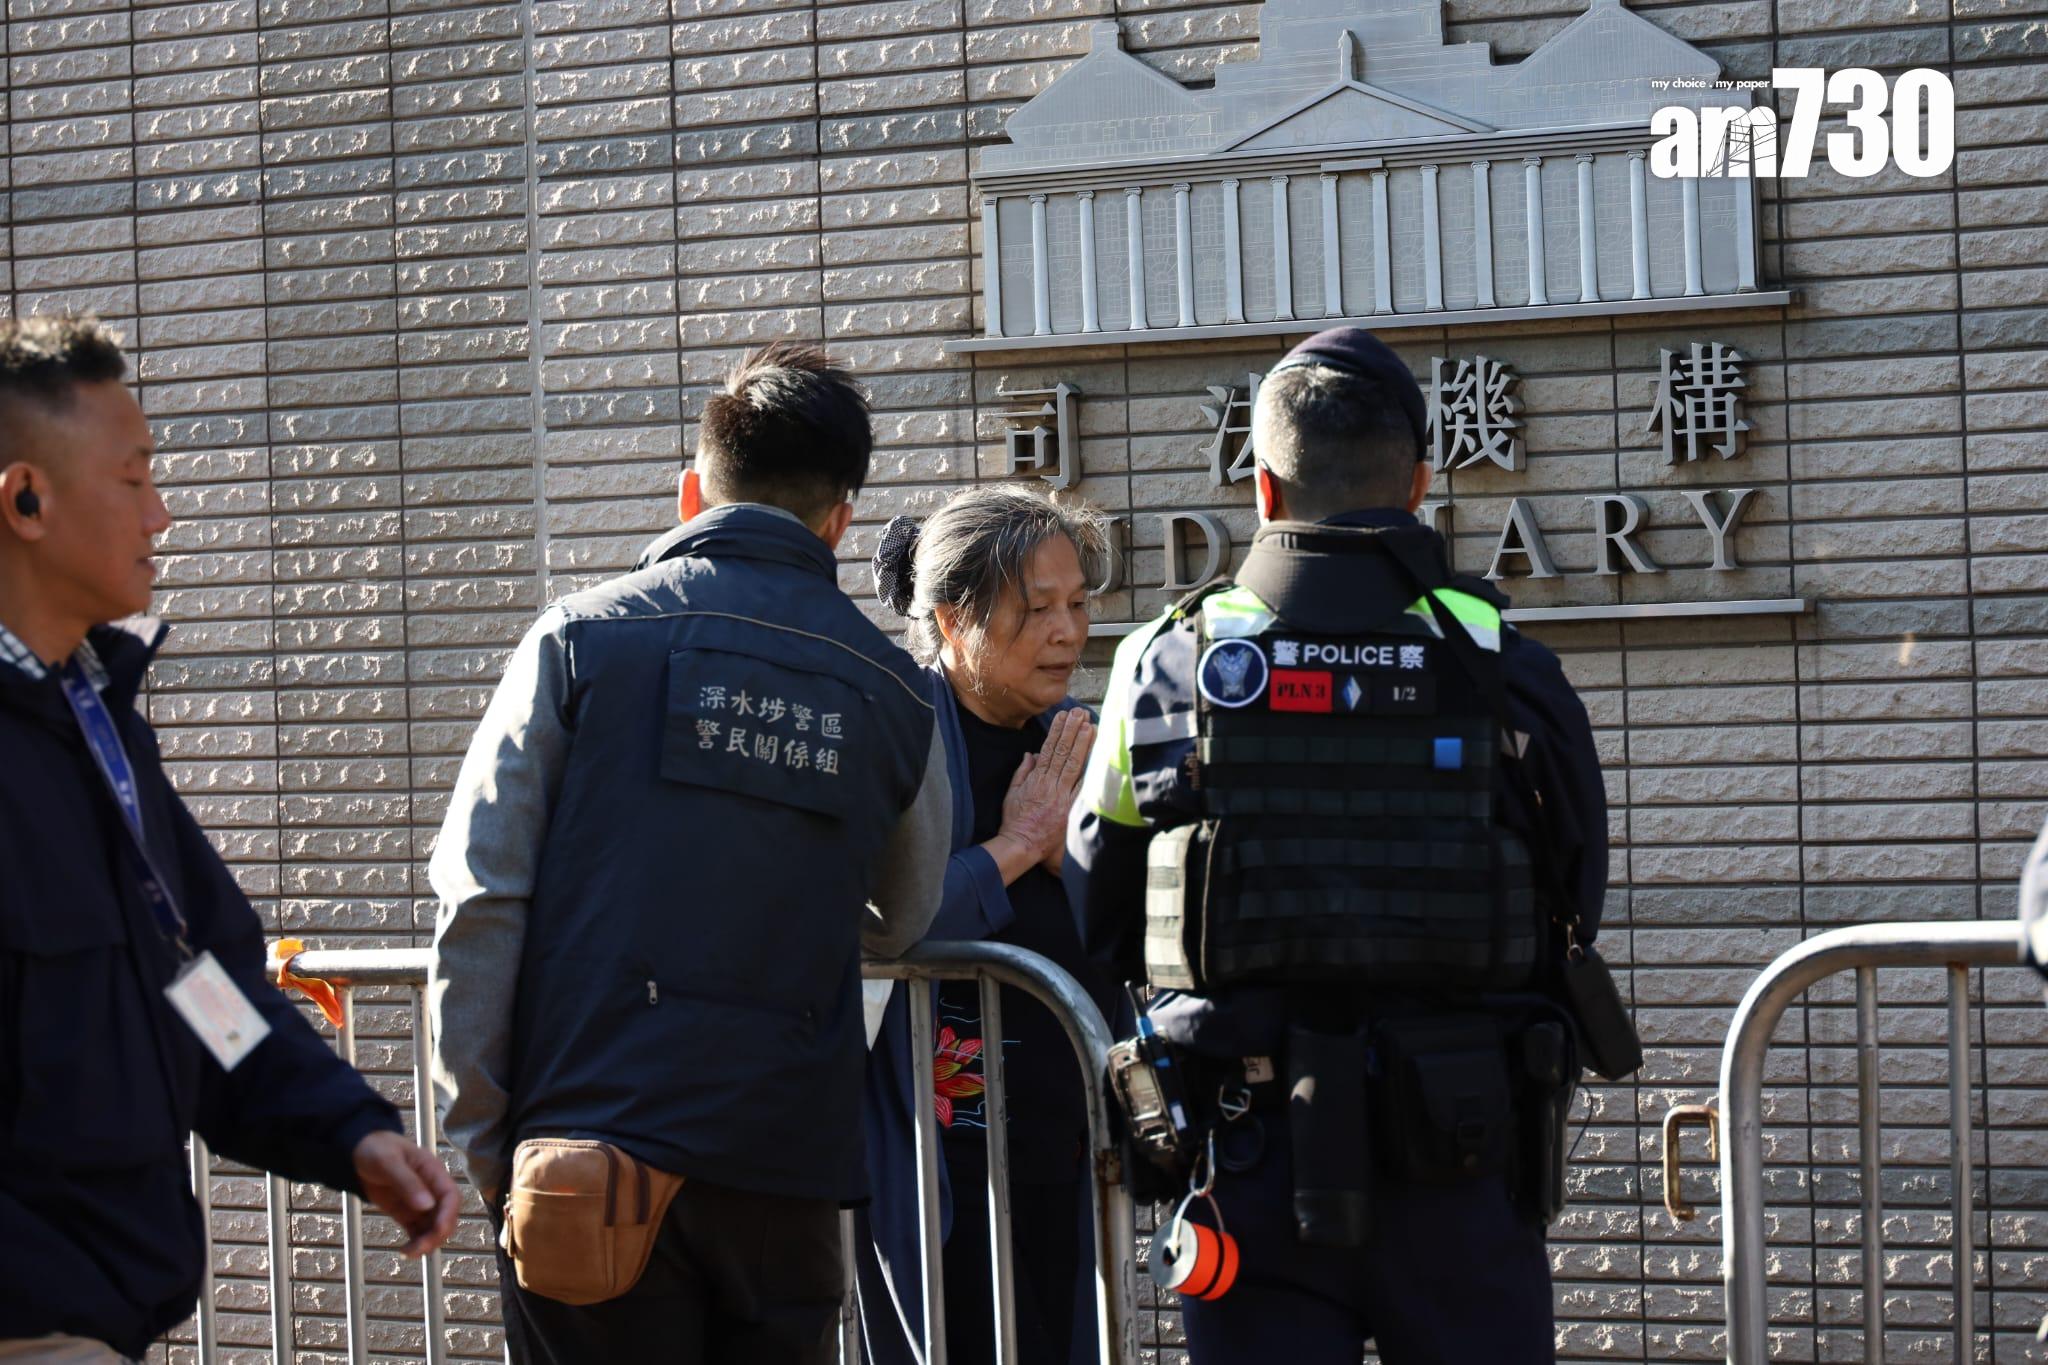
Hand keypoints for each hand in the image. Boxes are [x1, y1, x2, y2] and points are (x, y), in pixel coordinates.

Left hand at [353, 1129, 460, 1257]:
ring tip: (407, 1253)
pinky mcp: (405, 1212)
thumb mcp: (389, 1162)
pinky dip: (415, 1243)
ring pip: (432, 1227)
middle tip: (419, 1248)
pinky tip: (404, 1251)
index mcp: (433, 1172)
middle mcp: (430, 1189)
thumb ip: (408, 1183)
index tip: (439, 1231)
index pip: (451, 1196)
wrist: (356, 1150)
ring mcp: (418, 1202)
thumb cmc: (376, 1148)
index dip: (448, 1215)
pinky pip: (417, 1231)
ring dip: (426, 1242)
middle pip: (445, 1216)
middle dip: (437, 1234)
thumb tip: (427, 1206)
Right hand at [988, 709, 1094, 882]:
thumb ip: (1022, 772)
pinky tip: (1099, 758)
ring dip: (1084, 745)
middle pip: (1064, 752)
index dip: (1058, 730)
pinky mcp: (1071, 809)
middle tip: (1081, 713)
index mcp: (1036, 779)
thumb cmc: (1015, 821)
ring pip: (1075, 766)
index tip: (1064, 715)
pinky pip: (1083, 788)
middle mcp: (1050, 784)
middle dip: (1073, 730)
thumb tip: (1032, 753)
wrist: (1021, 845)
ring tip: (1091, 726)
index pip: (1049, 749)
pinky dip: (1091, 772)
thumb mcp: (1012, 793)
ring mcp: (1062, 796)